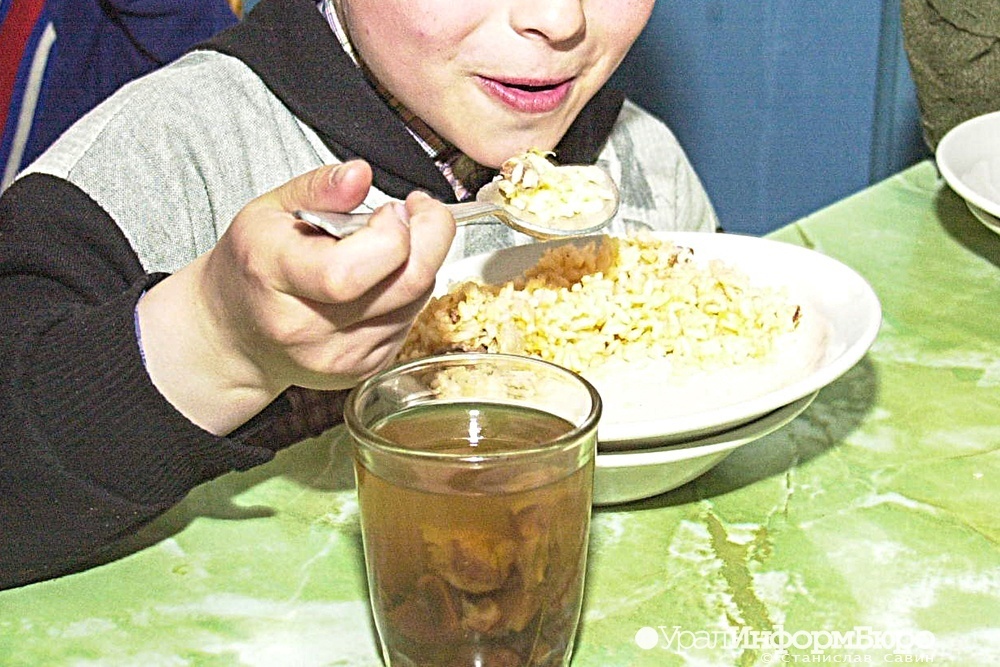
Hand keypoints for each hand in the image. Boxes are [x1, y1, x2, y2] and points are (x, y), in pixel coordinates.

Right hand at [137, 161, 455, 433]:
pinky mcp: (364, 369)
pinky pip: (410, 320)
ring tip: (386, 246)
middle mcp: (308, 328)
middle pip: (407, 283)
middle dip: (430, 236)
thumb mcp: (269, 210)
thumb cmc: (252, 267)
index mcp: (275, 276)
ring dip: (418, 263)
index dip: (392, 232)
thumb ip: (319, 187)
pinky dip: (407, 292)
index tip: (392, 208)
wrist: (235, 335)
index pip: (352, 270)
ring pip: (417, 299)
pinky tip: (379, 280)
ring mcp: (340, 357)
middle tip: (415, 212)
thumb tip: (360, 174)